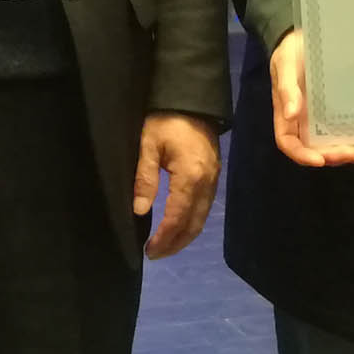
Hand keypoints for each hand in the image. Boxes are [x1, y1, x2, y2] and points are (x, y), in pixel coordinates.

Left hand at [135, 111, 220, 258]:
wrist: (192, 99)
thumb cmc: (165, 120)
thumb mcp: (148, 144)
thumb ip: (145, 178)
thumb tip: (139, 211)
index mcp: (190, 177)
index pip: (177, 217)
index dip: (164, 237)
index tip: (149, 250)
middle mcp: (207, 183)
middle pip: (193, 224)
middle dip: (175, 243)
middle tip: (155, 254)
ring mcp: (213, 180)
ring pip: (202, 218)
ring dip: (184, 236)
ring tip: (165, 246)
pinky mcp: (214, 176)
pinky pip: (205, 207)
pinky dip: (192, 222)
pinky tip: (178, 226)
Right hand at [270, 30, 353, 167]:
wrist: (306, 38)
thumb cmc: (290, 51)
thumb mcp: (285, 63)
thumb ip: (287, 88)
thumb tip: (291, 115)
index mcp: (285, 113)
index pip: (289, 142)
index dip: (302, 155)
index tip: (319, 160)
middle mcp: (302, 121)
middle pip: (314, 149)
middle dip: (333, 156)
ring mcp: (320, 118)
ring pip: (330, 144)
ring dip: (346, 153)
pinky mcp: (336, 111)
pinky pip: (343, 130)